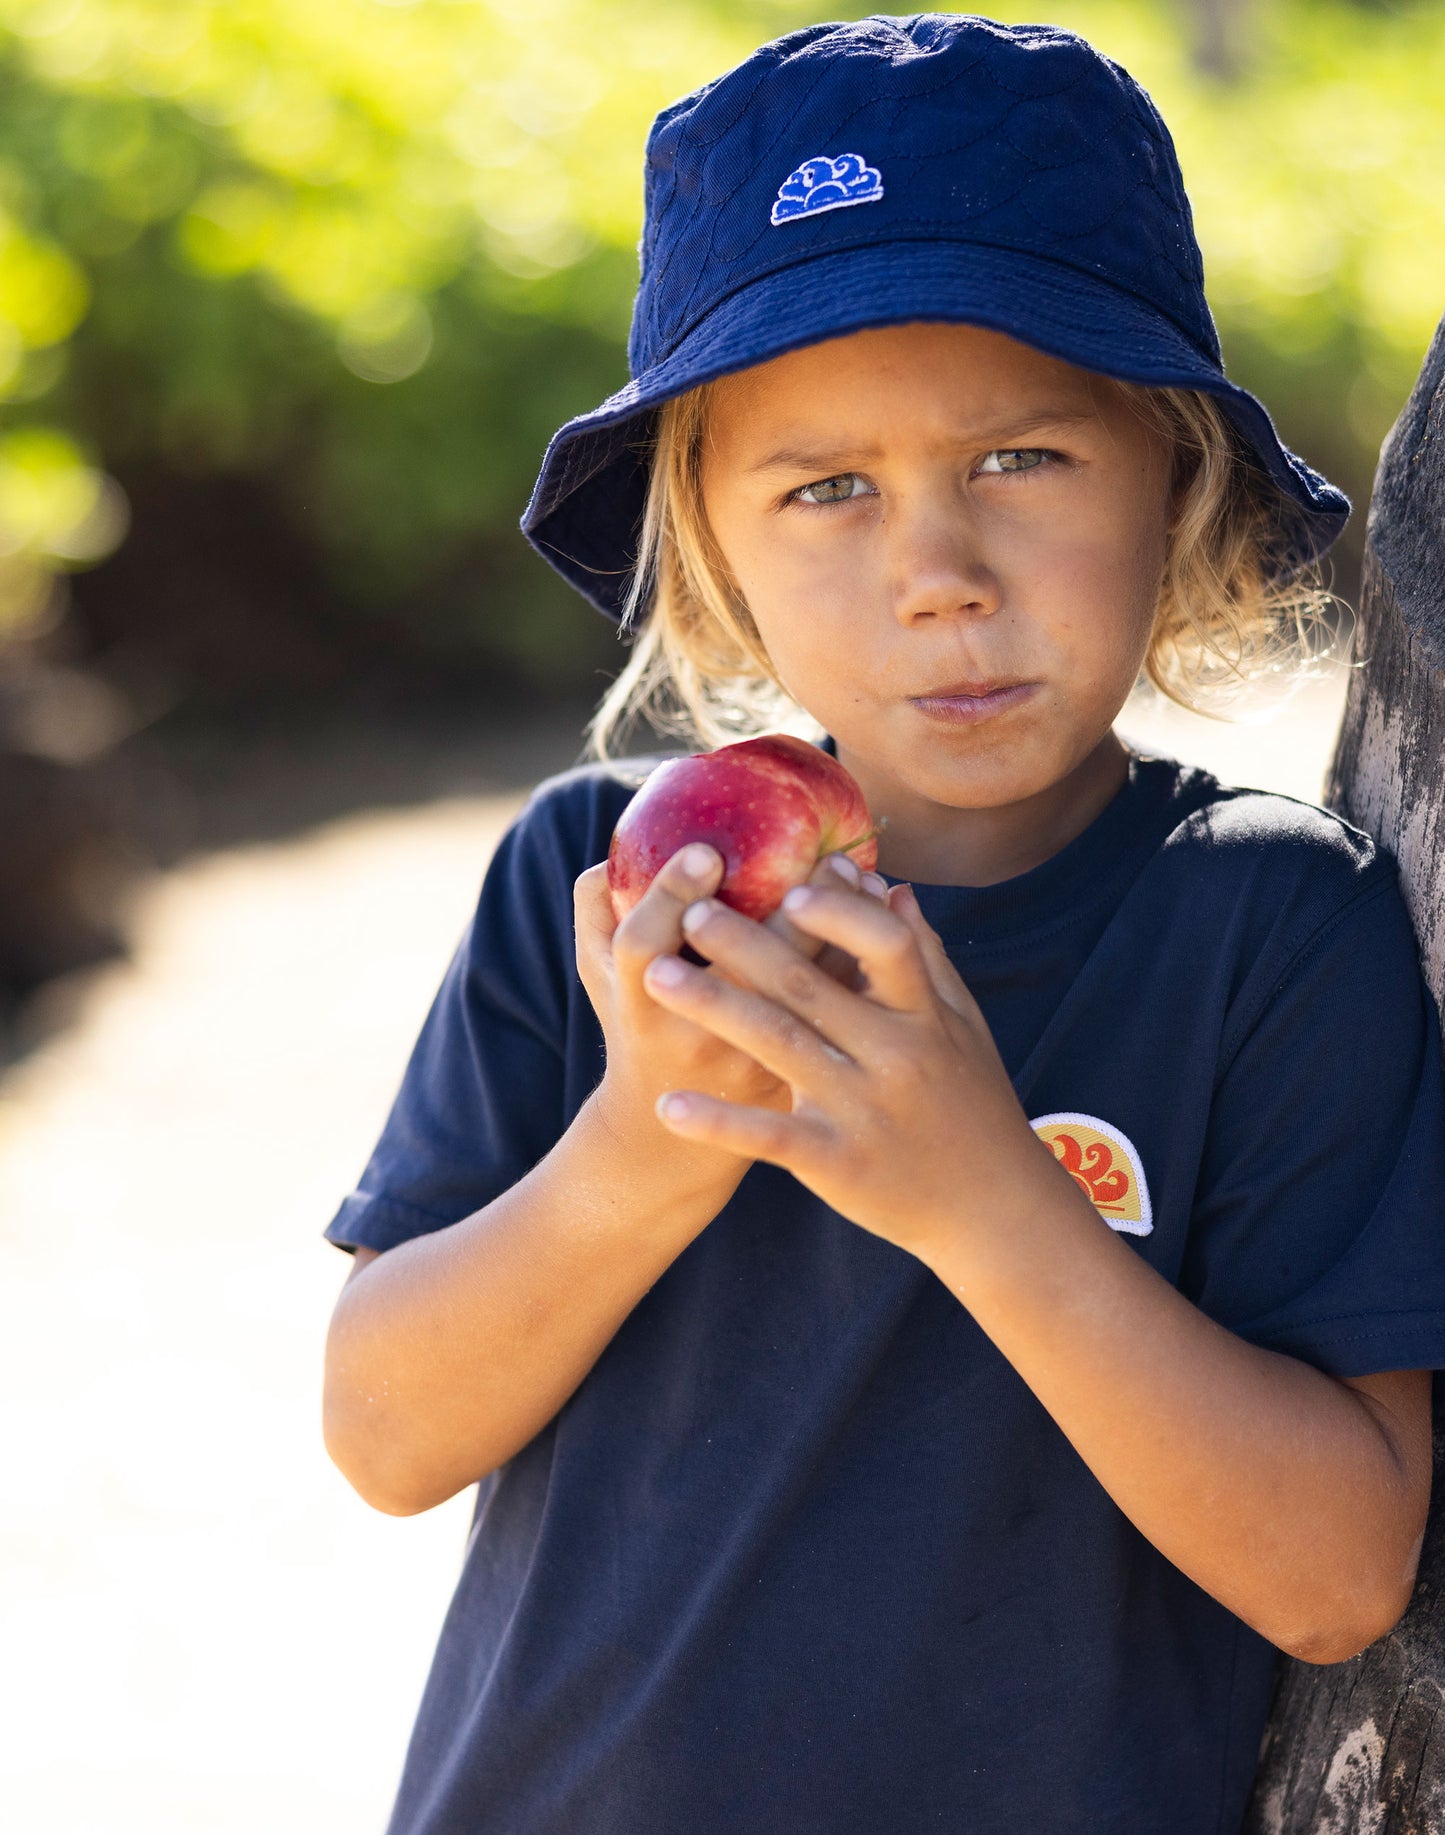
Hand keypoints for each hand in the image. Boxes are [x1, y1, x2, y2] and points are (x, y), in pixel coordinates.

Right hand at [573, 843, 889, 1168]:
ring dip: (838, 932)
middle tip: (823, 854)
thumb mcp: (602, 976)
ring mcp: (748, 1065)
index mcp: (637, 1004)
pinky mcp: (793, 1082)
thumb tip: (615, 854)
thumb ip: (597, 909)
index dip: (671, 896)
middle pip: (744, 972)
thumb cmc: (638, 1028)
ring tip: (858, 874)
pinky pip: (836, 1017)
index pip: (644, 944)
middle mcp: (693, 1038)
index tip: (707, 852)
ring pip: (803, 996)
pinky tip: (878, 916)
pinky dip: (860, 965)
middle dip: (786, 908)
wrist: (668, 1143)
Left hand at [640, 879, 1045, 1257]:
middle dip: (746, 944)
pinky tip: (669, 1104)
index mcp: (926, 1018)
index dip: (840, 913)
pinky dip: (719, 1121)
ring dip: (715, 1006)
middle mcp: (895, 1058)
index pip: (886, 947)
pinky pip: (768, 1136)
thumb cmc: (973, 1107)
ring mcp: (862, 1112)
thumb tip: (891, 888)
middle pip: (811, 989)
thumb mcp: (964, 1029)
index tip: (790, 886)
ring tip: (655, 974)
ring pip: (779, 1047)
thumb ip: (926, 959)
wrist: (991, 1211)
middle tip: (692, 912)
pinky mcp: (835, 1163)